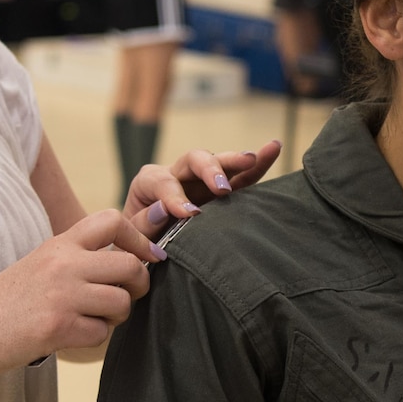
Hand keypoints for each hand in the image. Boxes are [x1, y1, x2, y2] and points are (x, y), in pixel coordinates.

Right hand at [0, 210, 160, 375]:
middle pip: (131, 265)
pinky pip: (102, 333)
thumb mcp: (40, 265)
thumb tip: (131, 262)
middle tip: (125, 297)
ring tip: (93, 320)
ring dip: (116, 316)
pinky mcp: (58, 326)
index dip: (139, 239)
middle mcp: (62, 263)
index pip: (113, 220)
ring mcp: (61, 294)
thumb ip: (77, 258)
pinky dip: (93, 338)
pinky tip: (72, 336)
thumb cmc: (6, 304)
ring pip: (122, 302)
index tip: (147, 257)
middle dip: (138, 285)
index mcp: (58, 244)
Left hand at [124, 142, 281, 236]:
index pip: (162, 182)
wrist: (147, 253)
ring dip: (236, 161)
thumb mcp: (130, 238)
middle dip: (209, 171)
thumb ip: (143, 224)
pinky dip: (257, 165)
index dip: (174, 196)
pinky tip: (273, 148)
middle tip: (221, 188)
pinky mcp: (221, 192)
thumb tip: (164, 210)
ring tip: (253, 158)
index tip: (189, 214)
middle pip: (193, 160)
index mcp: (148, 183)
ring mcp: (201, 182)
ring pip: (219, 163)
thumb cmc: (136, 245)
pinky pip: (241, 177)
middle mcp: (176, 174)